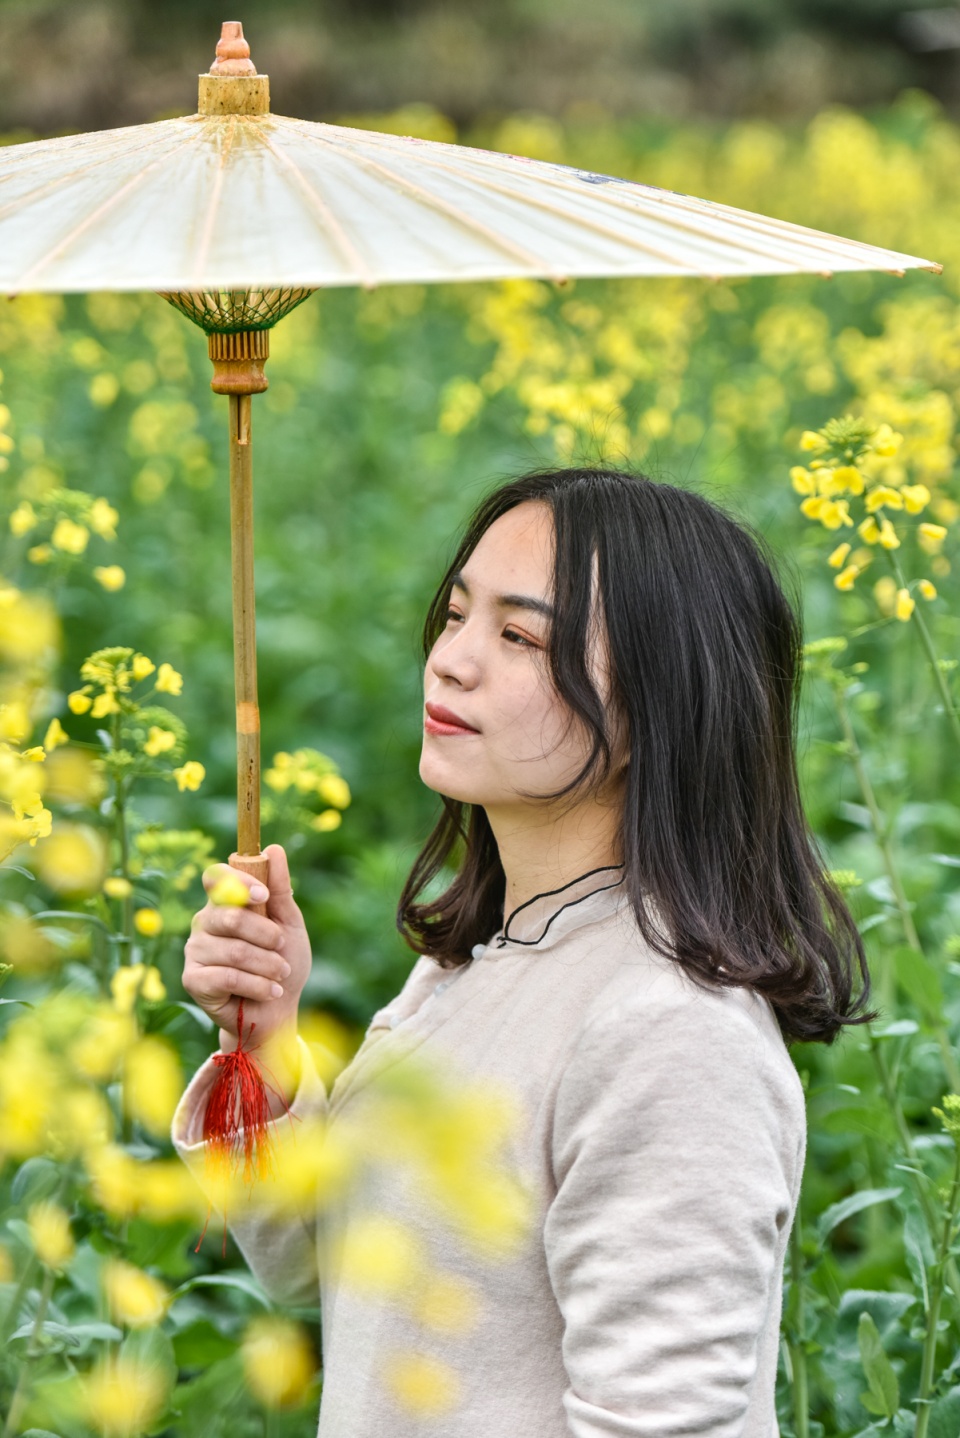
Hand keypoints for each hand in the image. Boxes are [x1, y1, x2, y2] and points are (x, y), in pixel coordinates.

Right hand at [184, 845, 312, 1076]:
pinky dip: (257, 985)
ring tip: (280, 974)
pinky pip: (226, 976)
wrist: (276, 1011)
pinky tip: (271, 992)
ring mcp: (195, 950)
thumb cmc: (282, 962)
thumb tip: (274, 848)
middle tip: (282, 947)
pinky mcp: (192, 980)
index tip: (263, 896)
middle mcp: (204, 922)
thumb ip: (280, 889)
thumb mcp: (289, 923)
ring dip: (267, 964)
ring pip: (233, 950)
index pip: (216, 877)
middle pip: (229, 915)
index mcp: (224, 903)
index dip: (237, 882)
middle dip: (266, 934)